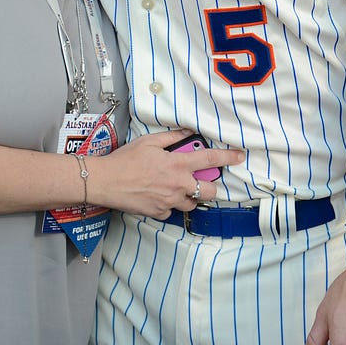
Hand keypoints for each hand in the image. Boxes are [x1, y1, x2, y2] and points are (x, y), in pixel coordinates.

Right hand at [93, 130, 243, 218]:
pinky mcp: (159, 213)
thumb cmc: (125, 159)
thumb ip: (172, 137)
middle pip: (210, 192)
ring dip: (190, 197)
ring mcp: (169, 202)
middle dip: (210, 188)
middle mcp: (177, 185)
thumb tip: (188, 132)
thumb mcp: (149, 142)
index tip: (240, 156)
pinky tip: (159, 196)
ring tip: (177, 189)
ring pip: (192, 204)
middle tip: (201, 182)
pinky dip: (170, 206)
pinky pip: (172, 212)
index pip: (210, 160)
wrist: (105, 181)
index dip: (228, 157)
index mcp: (177, 164)